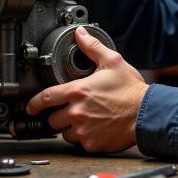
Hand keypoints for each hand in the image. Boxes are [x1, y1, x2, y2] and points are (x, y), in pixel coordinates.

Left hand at [26, 26, 148, 152]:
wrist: (146, 113)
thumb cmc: (131, 90)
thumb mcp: (112, 61)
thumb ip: (92, 47)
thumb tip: (81, 34)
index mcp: (78, 91)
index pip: (46, 98)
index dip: (34, 103)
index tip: (31, 106)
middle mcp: (77, 112)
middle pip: (53, 119)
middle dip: (59, 114)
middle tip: (72, 109)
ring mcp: (83, 130)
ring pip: (64, 133)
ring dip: (70, 127)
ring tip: (85, 119)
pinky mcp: (91, 144)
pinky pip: (79, 143)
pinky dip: (83, 137)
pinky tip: (94, 128)